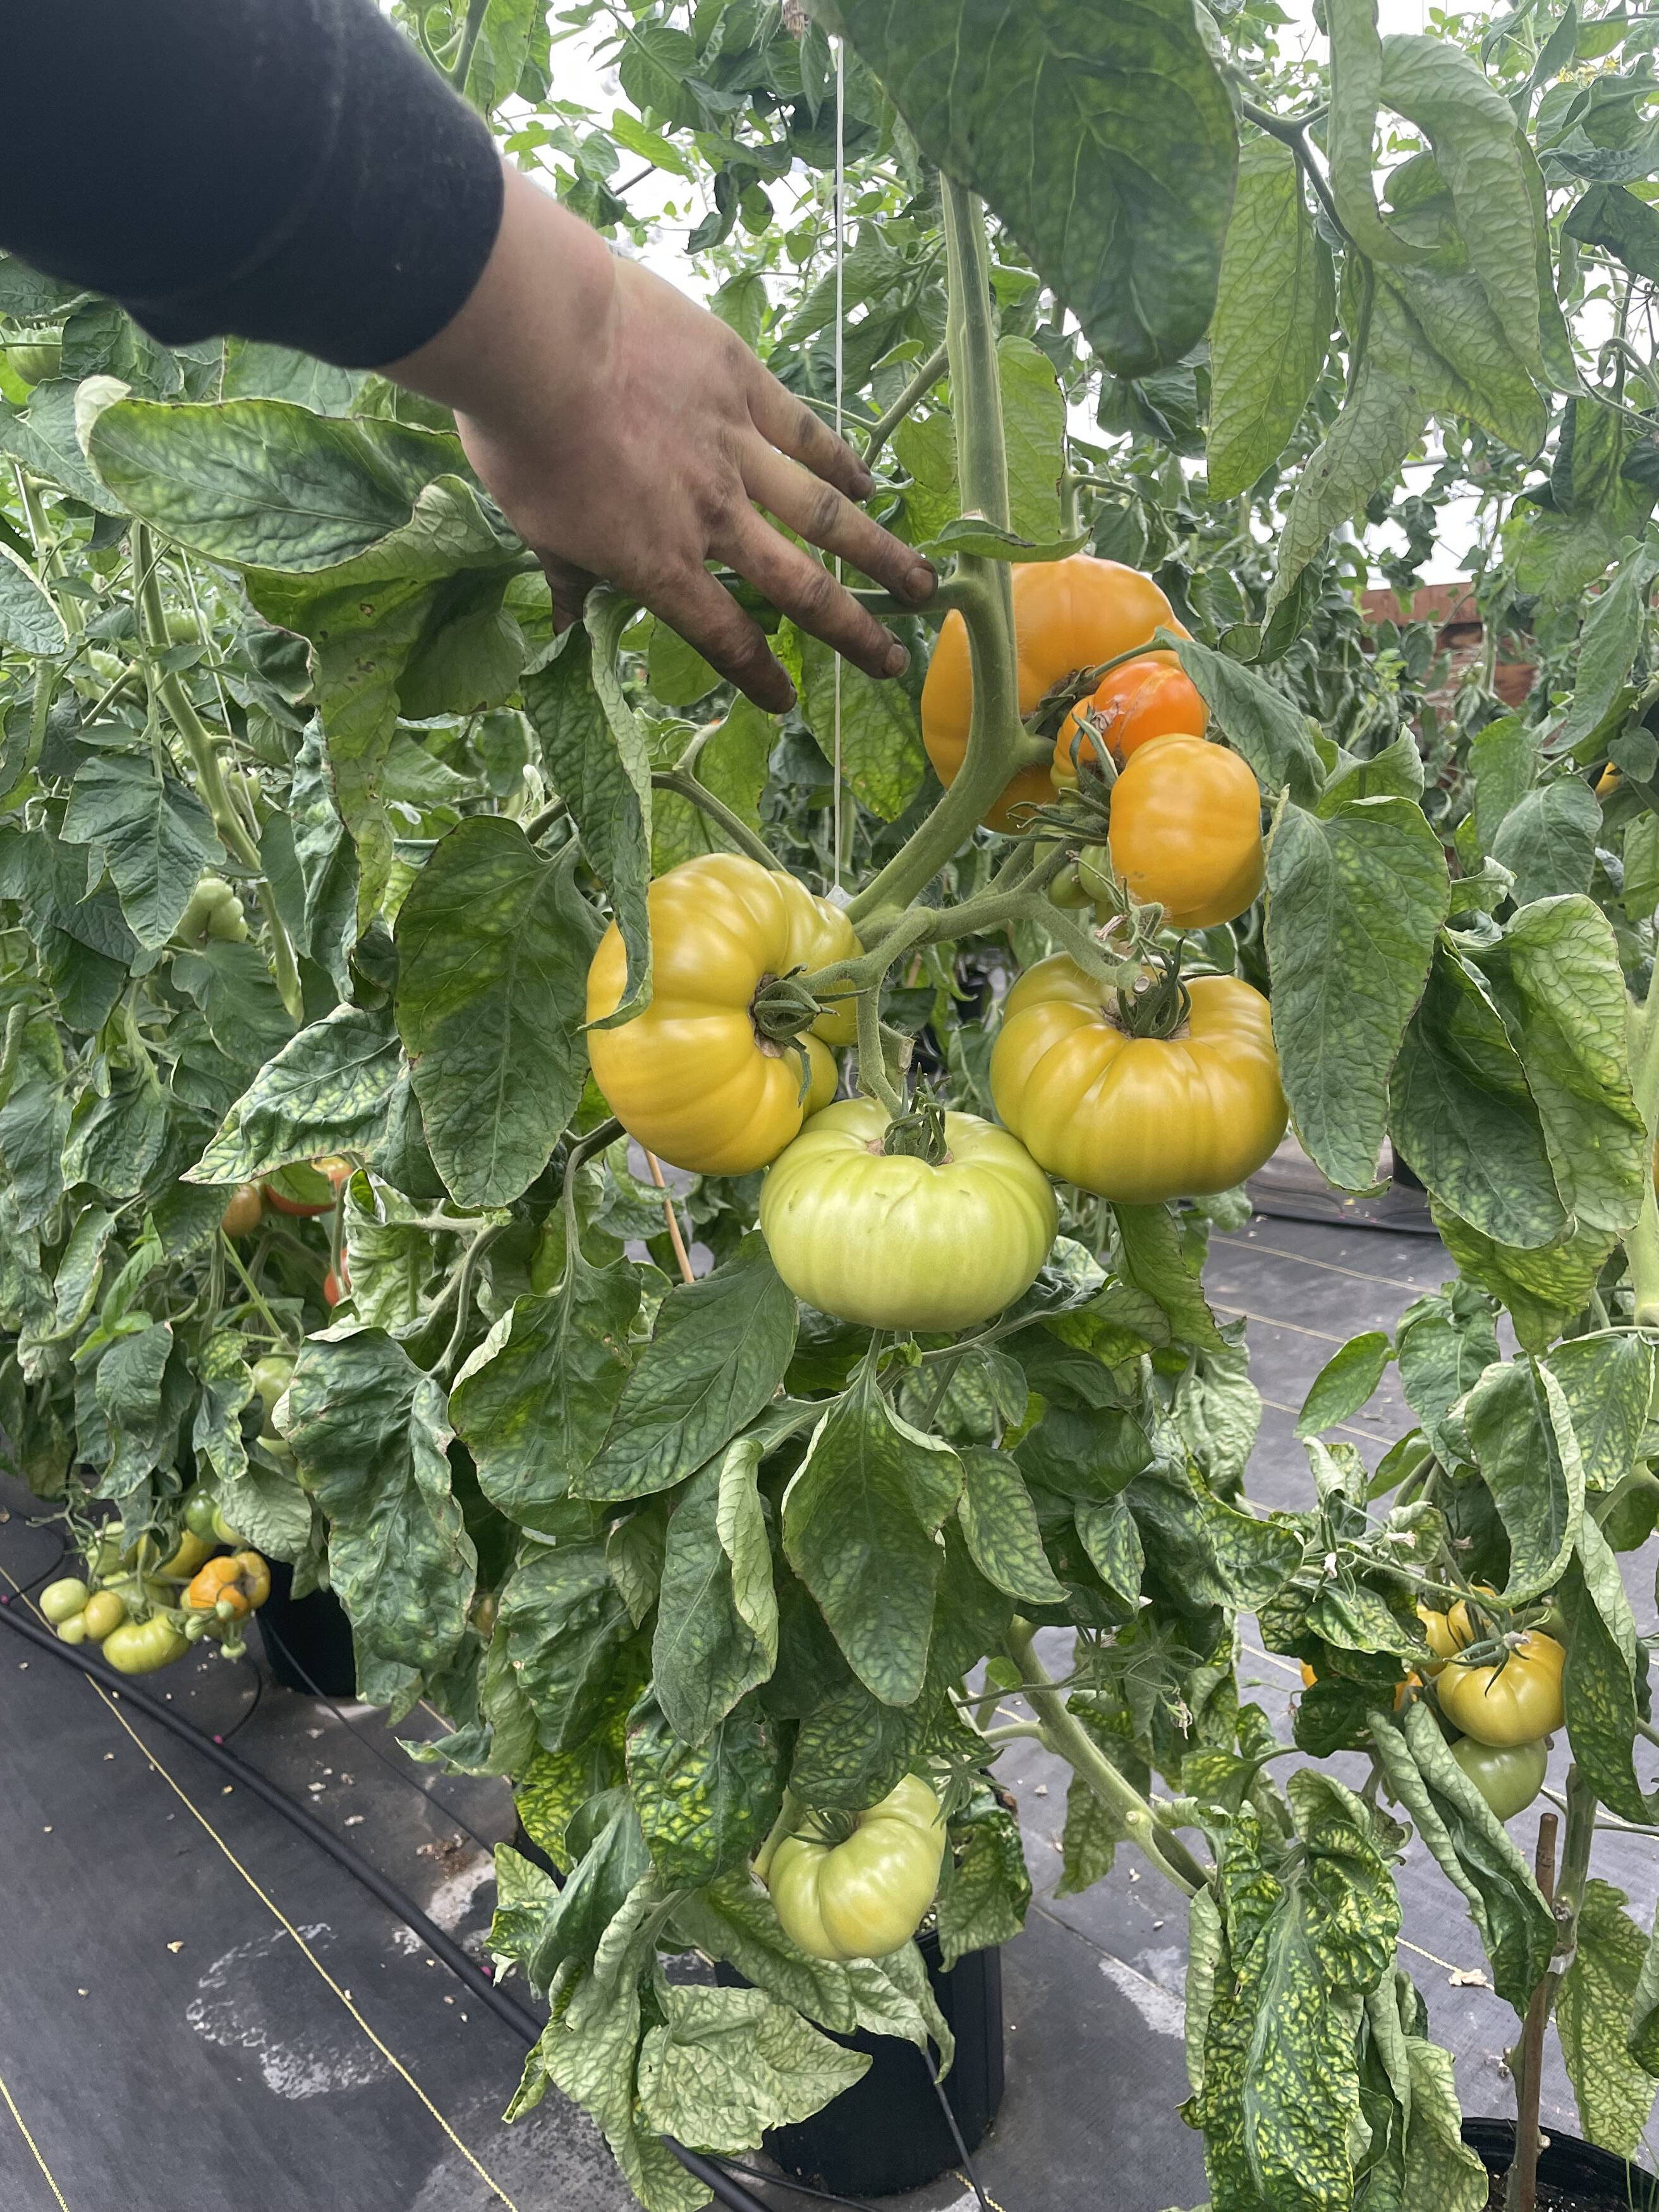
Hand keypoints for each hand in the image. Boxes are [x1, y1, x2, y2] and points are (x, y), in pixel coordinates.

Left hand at [387, 165, 936, 711]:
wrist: (538, 341)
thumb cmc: (521, 442)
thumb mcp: (535, 529)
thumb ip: (567, 582)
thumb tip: (565, 636)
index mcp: (659, 564)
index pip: (722, 637)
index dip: (756, 676)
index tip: (786, 704)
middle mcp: (713, 520)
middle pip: (800, 590)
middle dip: (851, 634)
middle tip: (894, 664)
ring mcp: (737, 451)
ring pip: (825, 516)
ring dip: (879, 556)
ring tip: (923, 587)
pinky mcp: (744, 385)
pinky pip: (805, 433)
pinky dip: (841, 462)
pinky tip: (872, 483)